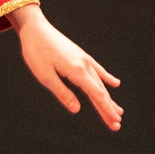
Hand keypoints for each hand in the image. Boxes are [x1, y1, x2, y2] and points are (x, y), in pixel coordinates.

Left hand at [11, 6, 122, 129]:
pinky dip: (106, 78)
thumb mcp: (45, 76)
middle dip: (109, 108)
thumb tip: (77, 109)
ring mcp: (84, 59)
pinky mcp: (81, 55)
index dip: (106, 109)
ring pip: (100, 82)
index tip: (115, 122)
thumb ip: (62, 93)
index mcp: (76, 71)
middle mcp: (84, 65)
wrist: (35, 29)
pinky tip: (115, 84)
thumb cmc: (37, 52)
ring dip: (108, 98)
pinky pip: (97, 70)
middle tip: (117, 125)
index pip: (96, 94)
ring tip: (118, 110)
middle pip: (100, 91)